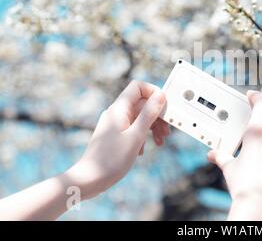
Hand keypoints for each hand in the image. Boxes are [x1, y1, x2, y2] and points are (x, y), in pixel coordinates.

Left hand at [66, 80, 168, 199]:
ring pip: (139, 117)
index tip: (165, 107)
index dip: (153, 92)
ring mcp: (114, 124)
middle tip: (167, 131)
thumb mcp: (136, 135)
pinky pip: (133, 128)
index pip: (138, 87)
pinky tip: (143, 150)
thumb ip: (149, 114)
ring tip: (160, 141)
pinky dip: (142, 136)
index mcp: (119, 109)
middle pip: (141, 103)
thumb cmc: (111, 159)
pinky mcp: (114, 135)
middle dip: (157, 115)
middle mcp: (116, 113)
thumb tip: (160, 95)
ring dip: (152, 127)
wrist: (89, 179)